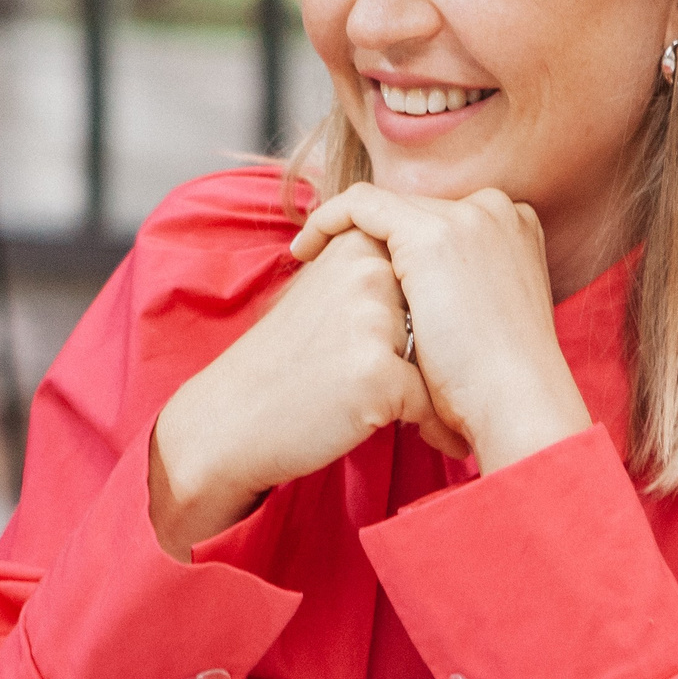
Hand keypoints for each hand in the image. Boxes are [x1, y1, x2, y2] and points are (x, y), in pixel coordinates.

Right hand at [150, 230, 466, 556]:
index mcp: (358, 245)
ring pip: (441, 358)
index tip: (399, 348)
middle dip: (438, 354)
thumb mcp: (322, 292)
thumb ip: (376, 270)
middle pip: (440, 318)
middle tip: (407, 382)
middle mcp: (369, 271)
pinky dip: (431, 424)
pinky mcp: (378, 372)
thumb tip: (446, 271)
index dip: (424, 321)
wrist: (231, 418)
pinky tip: (411, 433)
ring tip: (410, 410)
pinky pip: (432, 402)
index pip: (428, 279)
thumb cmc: (286, 362)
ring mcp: (373, 320)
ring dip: (436, 389)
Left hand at [290, 184, 591, 474]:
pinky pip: (361, 204)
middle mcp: (496, 210)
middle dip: (374, 237)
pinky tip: (302, 250)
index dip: (400, 243)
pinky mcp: (430, 233)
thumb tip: (423, 307)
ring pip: (387, 206)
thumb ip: (460, 295)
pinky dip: (327, 220)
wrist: (517, 404)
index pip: (443, 219)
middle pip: (415, 210)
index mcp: (516, 229)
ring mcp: (466, 216)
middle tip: (329, 266)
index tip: (370, 271)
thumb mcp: (484, 322)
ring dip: (346, 229)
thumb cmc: (499, 385)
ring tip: (309, 255)